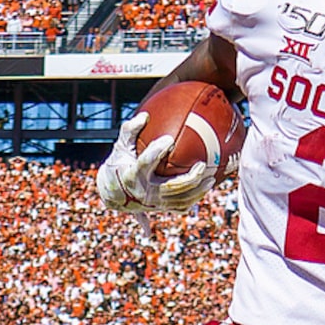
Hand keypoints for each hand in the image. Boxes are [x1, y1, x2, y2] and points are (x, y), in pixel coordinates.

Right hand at [95, 114, 214, 215]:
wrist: (113, 194)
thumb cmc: (119, 164)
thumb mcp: (120, 147)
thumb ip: (130, 130)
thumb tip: (145, 115)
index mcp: (132, 174)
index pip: (145, 163)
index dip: (156, 152)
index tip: (169, 139)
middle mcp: (144, 192)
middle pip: (170, 188)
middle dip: (188, 178)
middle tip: (201, 165)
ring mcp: (153, 203)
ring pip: (180, 201)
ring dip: (197, 191)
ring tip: (211, 179)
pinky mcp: (160, 208)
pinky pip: (181, 207)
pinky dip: (194, 198)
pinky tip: (206, 188)